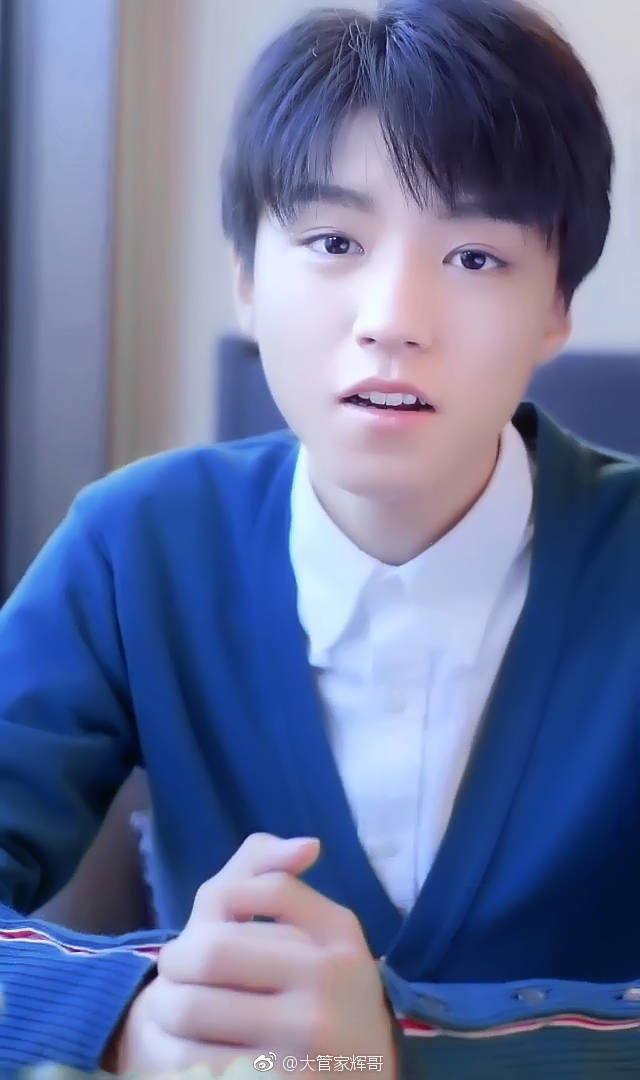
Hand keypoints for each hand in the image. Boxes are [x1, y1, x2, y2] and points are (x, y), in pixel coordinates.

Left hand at [103, 833, 396, 1076]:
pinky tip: (187, 1054)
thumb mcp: (309, 931)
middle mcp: (330, 982)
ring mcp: (307, 1040)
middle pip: (213, 949)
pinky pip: (195, 1064)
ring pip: (192, 1008)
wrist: (356, 1079)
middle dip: (176, 959)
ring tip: (172, 1013)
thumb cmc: (313, 992)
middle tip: (173, 973)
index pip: (262, 889)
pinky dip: (175, 1058)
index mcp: (339, 933)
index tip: (209, 927)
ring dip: (166, 1009)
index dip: (219, 904)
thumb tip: (307, 845)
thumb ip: (276, 873)